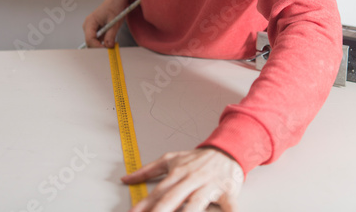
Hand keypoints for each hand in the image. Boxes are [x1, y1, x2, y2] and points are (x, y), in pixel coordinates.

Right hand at [82, 0, 128, 47]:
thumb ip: (111, 35)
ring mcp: (91, 28)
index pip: (89, 39)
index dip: (97, 46)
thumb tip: (108, 46)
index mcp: (90, 22)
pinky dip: (103, 42)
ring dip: (102, 45)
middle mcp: (88, 26)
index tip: (106, 50)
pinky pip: (97, 40)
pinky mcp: (96, 30)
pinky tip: (110, 41)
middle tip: (109, 50)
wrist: (115, 1)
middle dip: (99, 47)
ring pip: (93, 42)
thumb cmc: (113, 7)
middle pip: (90, 42)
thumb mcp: (114, 22)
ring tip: (111, 44)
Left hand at [122, 147, 243, 211]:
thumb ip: (148, 170)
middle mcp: (192, 179)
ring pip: (196, 203)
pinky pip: (229, 206)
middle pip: (173, 198)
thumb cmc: (199, 159)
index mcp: (178, 173)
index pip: (158, 192)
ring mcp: (210, 186)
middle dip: (160, 211)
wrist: (227, 150)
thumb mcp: (171, 159)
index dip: (144, 205)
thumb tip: (126, 179)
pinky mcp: (228, 192)